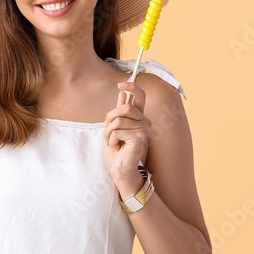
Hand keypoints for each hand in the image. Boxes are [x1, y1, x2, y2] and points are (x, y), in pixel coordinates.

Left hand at [102, 81, 151, 197]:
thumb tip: (122, 93)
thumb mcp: (114, 127)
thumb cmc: (117, 149)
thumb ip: (119, 111)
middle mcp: (145, 121)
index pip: (140, 96)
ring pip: (118, 120)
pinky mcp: (141, 138)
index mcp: (139, 117)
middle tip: (108, 132)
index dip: (132, 87)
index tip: (121, 84)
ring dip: (109, 132)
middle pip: (124, 107)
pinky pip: (118, 131)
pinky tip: (117, 147)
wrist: (120, 169)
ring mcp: (145, 129)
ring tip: (112, 141)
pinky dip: (111, 139)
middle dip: (110, 118)